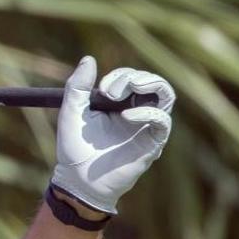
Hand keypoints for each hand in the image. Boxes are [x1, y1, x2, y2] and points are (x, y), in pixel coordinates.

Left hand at [51, 57, 174, 213]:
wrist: (78, 179)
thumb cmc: (75, 147)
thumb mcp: (72, 111)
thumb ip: (78, 86)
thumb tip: (89, 59)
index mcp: (119, 102)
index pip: (132, 77)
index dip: (121, 75)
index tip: (102, 87)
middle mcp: (137, 111)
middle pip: (153, 82)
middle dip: (136, 77)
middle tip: (113, 89)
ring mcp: (146, 126)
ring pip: (166, 96)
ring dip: (150, 84)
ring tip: (130, 88)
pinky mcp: (152, 142)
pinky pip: (162, 121)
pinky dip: (148, 113)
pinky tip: (127, 116)